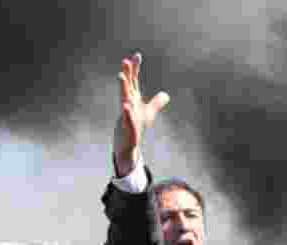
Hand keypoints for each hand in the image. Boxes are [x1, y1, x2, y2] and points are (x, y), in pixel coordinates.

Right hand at [112, 53, 169, 176]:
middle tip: (125, 60)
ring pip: (124, 99)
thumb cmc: (136, 128)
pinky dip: (127, 113)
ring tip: (121, 76)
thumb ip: (156, 102)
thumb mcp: (149, 113)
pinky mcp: (127, 127)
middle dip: (127, 73)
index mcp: (133, 99)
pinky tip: (126, 106)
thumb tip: (165, 94)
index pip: (134, 81)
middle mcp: (128, 104)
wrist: (127, 146)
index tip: (137, 55)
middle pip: (128, 86)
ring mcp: (126, 115)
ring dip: (123, 88)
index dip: (135, 68)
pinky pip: (127, 119)